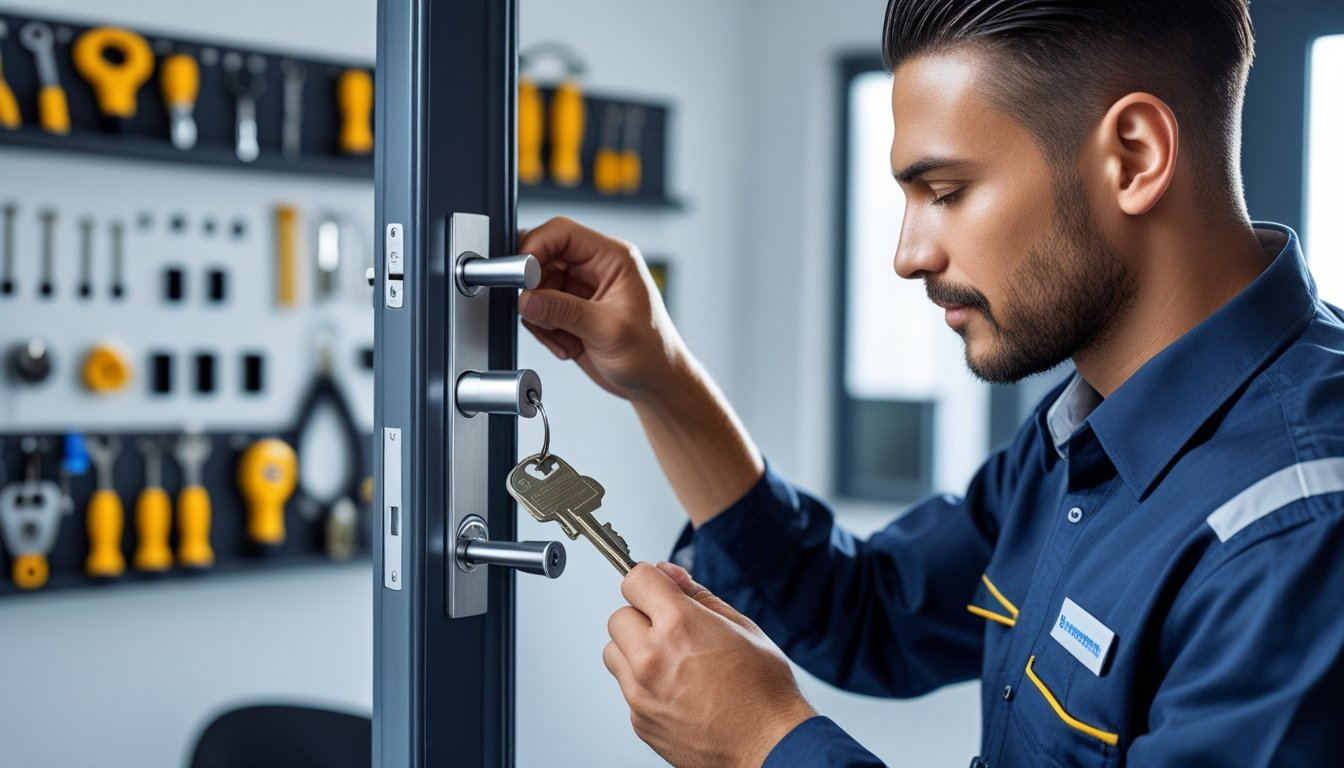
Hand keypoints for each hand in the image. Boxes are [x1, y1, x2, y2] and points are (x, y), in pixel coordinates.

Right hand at [517, 217, 685, 400]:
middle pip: (542, 259)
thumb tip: (527, 299)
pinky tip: (569, 345)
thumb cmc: (651, 352)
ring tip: (567, 337)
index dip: (535, 247)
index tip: (520, 273)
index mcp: (612, 257)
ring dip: (542, 317)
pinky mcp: (569, 311)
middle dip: (535, 290)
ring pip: (535, 288)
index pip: (562, 232)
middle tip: (541, 314)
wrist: (654, 382)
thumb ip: (564, 311)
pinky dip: (545, 331)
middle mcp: (594, 268)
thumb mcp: (607, 330)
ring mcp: (579, 289)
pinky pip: (538, 311)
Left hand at [605, 562, 816, 766]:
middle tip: (673, 631)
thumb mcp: (742, 627)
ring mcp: (640, 692)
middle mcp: (651, 657)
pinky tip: (678, 690)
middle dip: (642, 617)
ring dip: (635, 650)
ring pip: (615, 652)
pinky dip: (644, 684)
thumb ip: (699, 596)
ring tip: (674, 662)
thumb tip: (671, 575)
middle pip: (619, 616)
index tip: (658, 588)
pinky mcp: (638, 720)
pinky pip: (627, 688)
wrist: (768, 746)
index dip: (650, 581)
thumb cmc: (763, 691)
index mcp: (678, 625)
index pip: (635, 580)